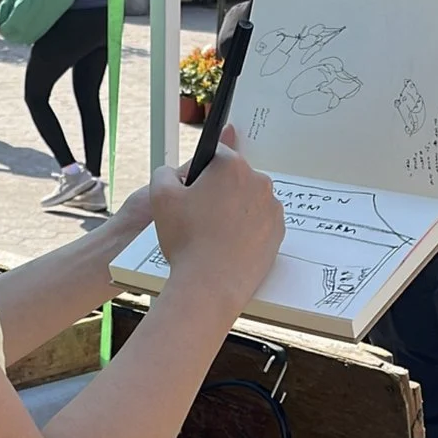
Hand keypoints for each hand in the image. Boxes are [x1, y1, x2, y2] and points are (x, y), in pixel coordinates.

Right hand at [137, 143, 282, 294]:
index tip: (193, 190)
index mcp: (230, 166)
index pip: (215, 154)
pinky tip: (228, 246)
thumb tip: (173, 172)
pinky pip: (259, 223)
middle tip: (199, 219)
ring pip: (247, 201)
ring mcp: (271, 207)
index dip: (200, 173)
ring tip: (213, 236)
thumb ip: (164, 173)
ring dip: (233, 211)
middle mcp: (257, 180)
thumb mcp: (159, 198)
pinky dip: (246, 231)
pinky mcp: (277, 230)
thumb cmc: (187, 241)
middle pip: (233, 178)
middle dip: (218, 192)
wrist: (210, 284)